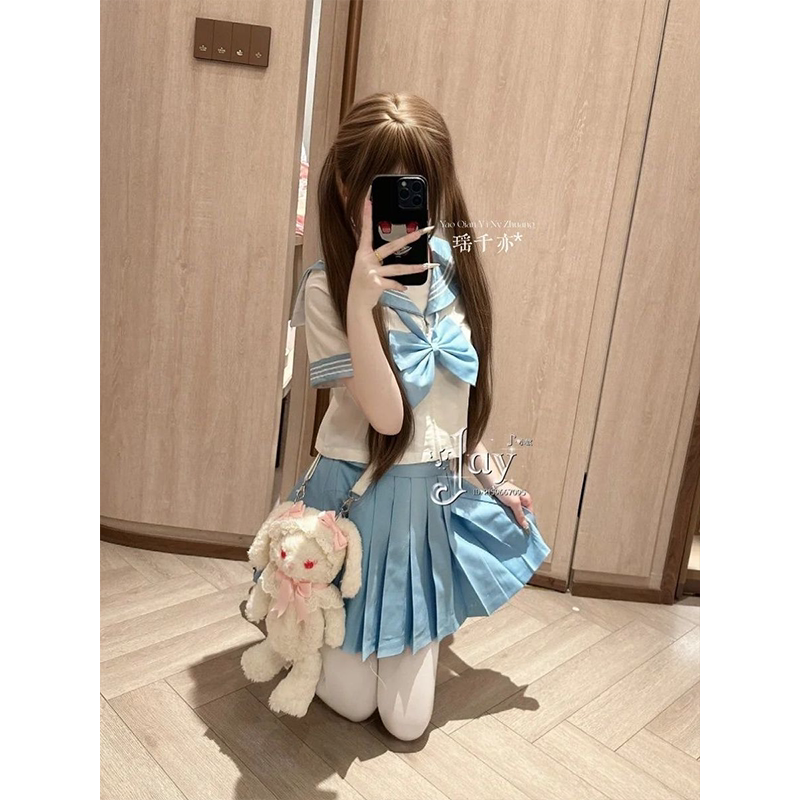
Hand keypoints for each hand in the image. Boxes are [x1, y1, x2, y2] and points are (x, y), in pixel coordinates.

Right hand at [348, 192, 434, 310]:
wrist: (356, 301)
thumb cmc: (362, 281)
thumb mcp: (364, 265)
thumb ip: (375, 255)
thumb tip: (392, 247)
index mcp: (363, 252)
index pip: (365, 230)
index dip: (366, 215)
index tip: (369, 200)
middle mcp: (366, 260)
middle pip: (390, 247)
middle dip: (407, 239)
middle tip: (421, 232)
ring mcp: (371, 272)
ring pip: (397, 268)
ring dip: (413, 267)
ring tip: (426, 265)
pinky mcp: (376, 283)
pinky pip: (393, 283)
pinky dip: (400, 286)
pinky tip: (405, 287)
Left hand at [492, 482, 533, 530]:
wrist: (492, 483)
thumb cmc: (504, 490)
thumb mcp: (514, 503)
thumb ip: (520, 515)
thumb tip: (526, 526)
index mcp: (527, 499)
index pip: (530, 514)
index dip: (527, 522)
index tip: (524, 530)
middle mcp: (522, 500)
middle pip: (523, 514)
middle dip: (520, 521)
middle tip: (516, 528)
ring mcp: (514, 502)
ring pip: (516, 514)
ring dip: (513, 518)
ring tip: (511, 524)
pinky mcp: (507, 503)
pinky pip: (510, 512)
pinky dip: (508, 515)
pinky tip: (506, 519)